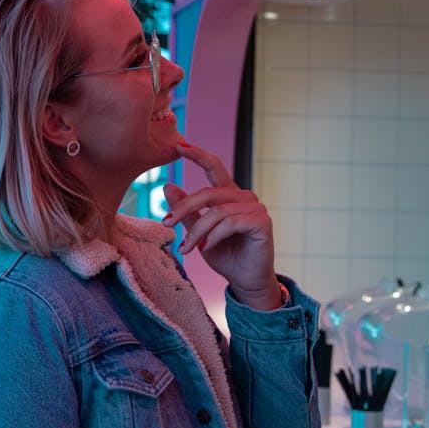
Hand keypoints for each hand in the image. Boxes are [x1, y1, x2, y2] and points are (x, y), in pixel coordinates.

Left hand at [163, 143, 281, 310]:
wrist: (246, 281)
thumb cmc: (225, 256)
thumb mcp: (199, 233)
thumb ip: (187, 211)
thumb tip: (167, 186)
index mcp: (229, 195)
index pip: (214, 167)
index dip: (198, 155)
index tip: (179, 145)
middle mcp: (244, 196)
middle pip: (208, 193)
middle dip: (184, 208)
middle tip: (166, 223)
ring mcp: (256, 207)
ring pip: (216, 211)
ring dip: (197, 231)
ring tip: (187, 248)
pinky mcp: (262, 221)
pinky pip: (230, 223)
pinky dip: (215, 236)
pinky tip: (208, 247)